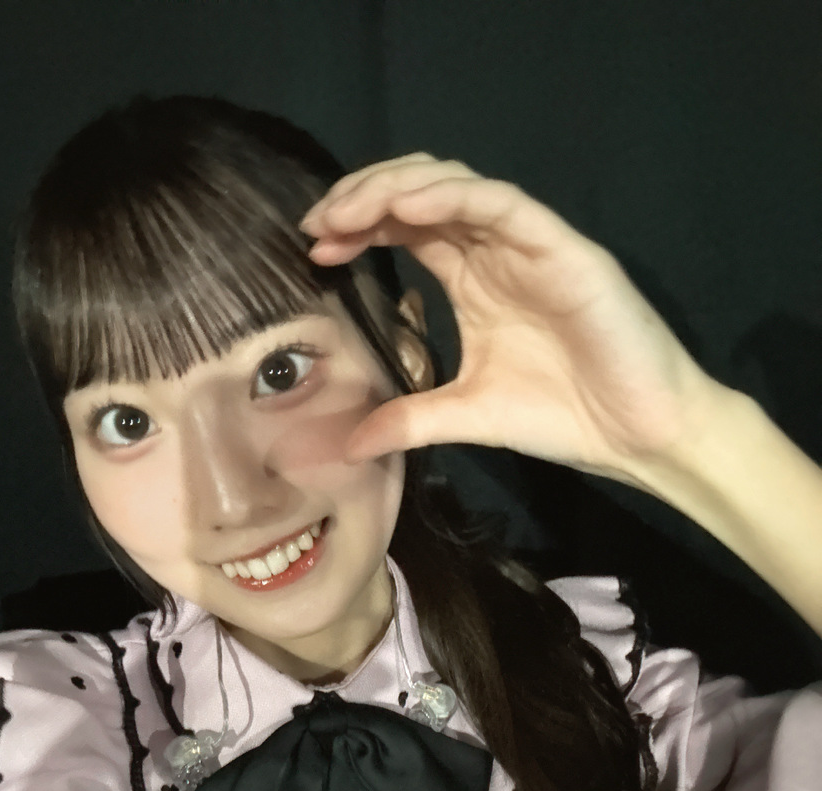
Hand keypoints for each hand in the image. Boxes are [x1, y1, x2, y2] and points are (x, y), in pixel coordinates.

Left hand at [300, 155, 720, 482]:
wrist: (634, 433)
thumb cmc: (562, 415)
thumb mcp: (465, 415)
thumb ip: (409, 419)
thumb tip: (347, 447)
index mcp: (472, 278)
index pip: (406, 226)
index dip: (357, 224)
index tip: (314, 245)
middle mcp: (495, 249)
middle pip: (420, 191)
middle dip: (364, 197)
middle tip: (319, 223)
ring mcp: (528, 243)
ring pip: (455, 183)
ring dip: (396, 188)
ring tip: (348, 212)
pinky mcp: (562, 248)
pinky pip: (502, 204)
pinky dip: (453, 196)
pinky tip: (408, 207)